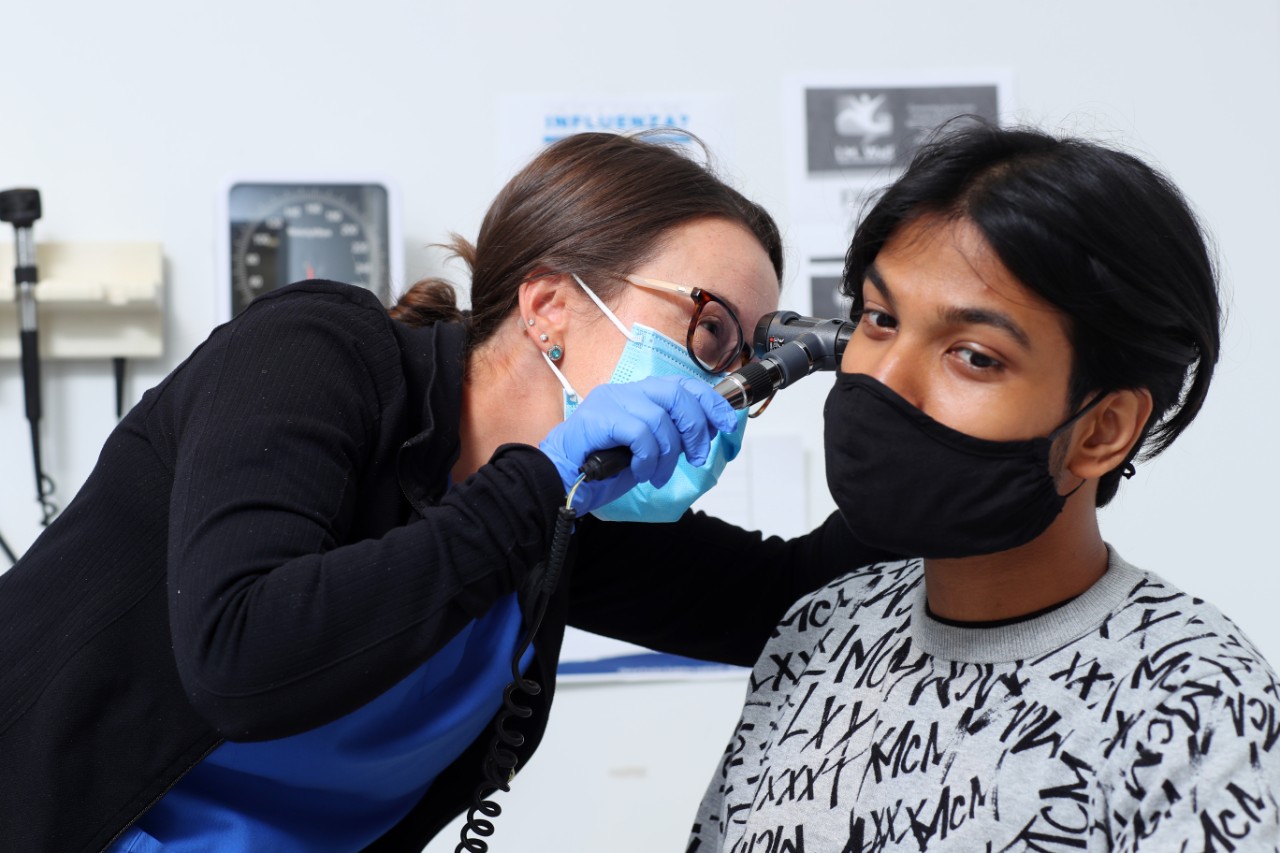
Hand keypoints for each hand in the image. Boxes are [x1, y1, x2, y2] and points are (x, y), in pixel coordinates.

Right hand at [538, 376, 737, 513]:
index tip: (727, 422)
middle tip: (695, 457)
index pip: (681, 385)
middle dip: (695, 428)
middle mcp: (624, 392)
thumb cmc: (598, 469)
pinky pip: (640, 433)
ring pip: (660, 418)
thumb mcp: (645, 451)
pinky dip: (648, 457)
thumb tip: (706, 432)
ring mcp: (610, 402)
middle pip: (676, 395)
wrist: (558, 482)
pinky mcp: (599, 419)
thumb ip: (670, 436)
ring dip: (668, 454)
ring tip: (658, 475)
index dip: (710, 401)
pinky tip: (641, 472)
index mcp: (636, 395)